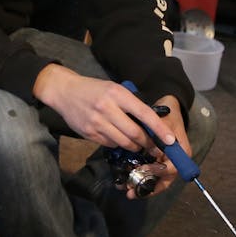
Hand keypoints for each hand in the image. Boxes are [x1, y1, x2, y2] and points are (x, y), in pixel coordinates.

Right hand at [33, 66, 188, 194]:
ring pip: (123, 142)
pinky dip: (118, 144)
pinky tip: (118, 138)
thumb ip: (130, 104)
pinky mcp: (89, 133)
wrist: (65, 91)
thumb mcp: (113, 89)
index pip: (144, 113)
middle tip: (154, 147)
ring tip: (138, 145)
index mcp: (117, 94)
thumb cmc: (94, 89)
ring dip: (134, 146)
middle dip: (148, 143)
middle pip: (135, 133)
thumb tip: (150, 124)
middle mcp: (107, 108)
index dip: (159, 128)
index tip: (170, 140)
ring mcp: (97, 122)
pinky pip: (110, 144)